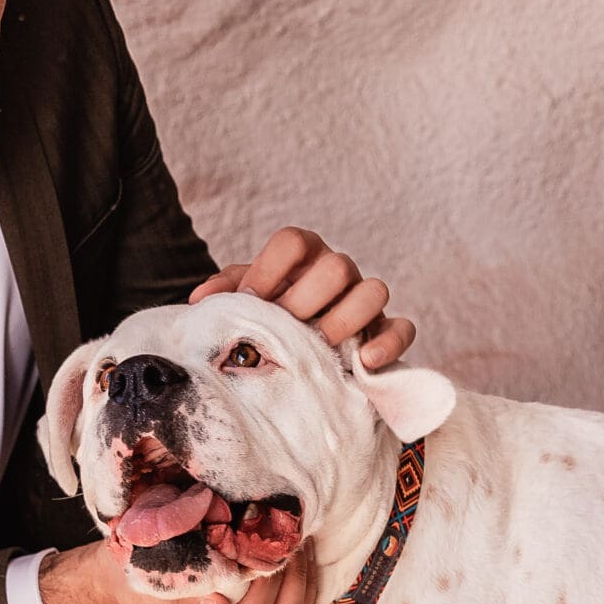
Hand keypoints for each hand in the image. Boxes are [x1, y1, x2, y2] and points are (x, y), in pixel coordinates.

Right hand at [40, 540, 319, 603]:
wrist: (118, 579)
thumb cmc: (128, 569)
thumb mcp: (143, 573)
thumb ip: (178, 588)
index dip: (268, 583)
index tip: (272, 543)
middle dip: (295, 580)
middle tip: (296, 539)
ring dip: (304, 584)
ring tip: (303, 545)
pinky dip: (300, 587)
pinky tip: (299, 557)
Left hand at [191, 226, 416, 368]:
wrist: (295, 348)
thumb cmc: (270, 316)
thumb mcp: (246, 300)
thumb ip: (227, 291)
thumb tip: (202, 300)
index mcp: (302, 256)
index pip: (293, 242)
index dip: (269, 270)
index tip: (250, 301)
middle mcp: (337, 270)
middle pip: (336, 267)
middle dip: (307, 300)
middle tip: (287, 327)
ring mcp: (364, 299)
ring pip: (374, 291)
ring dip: (346, 319)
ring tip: (322, 344)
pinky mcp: (385, 329)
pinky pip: (401, 328)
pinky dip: (388, 343)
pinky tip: (366, 361)